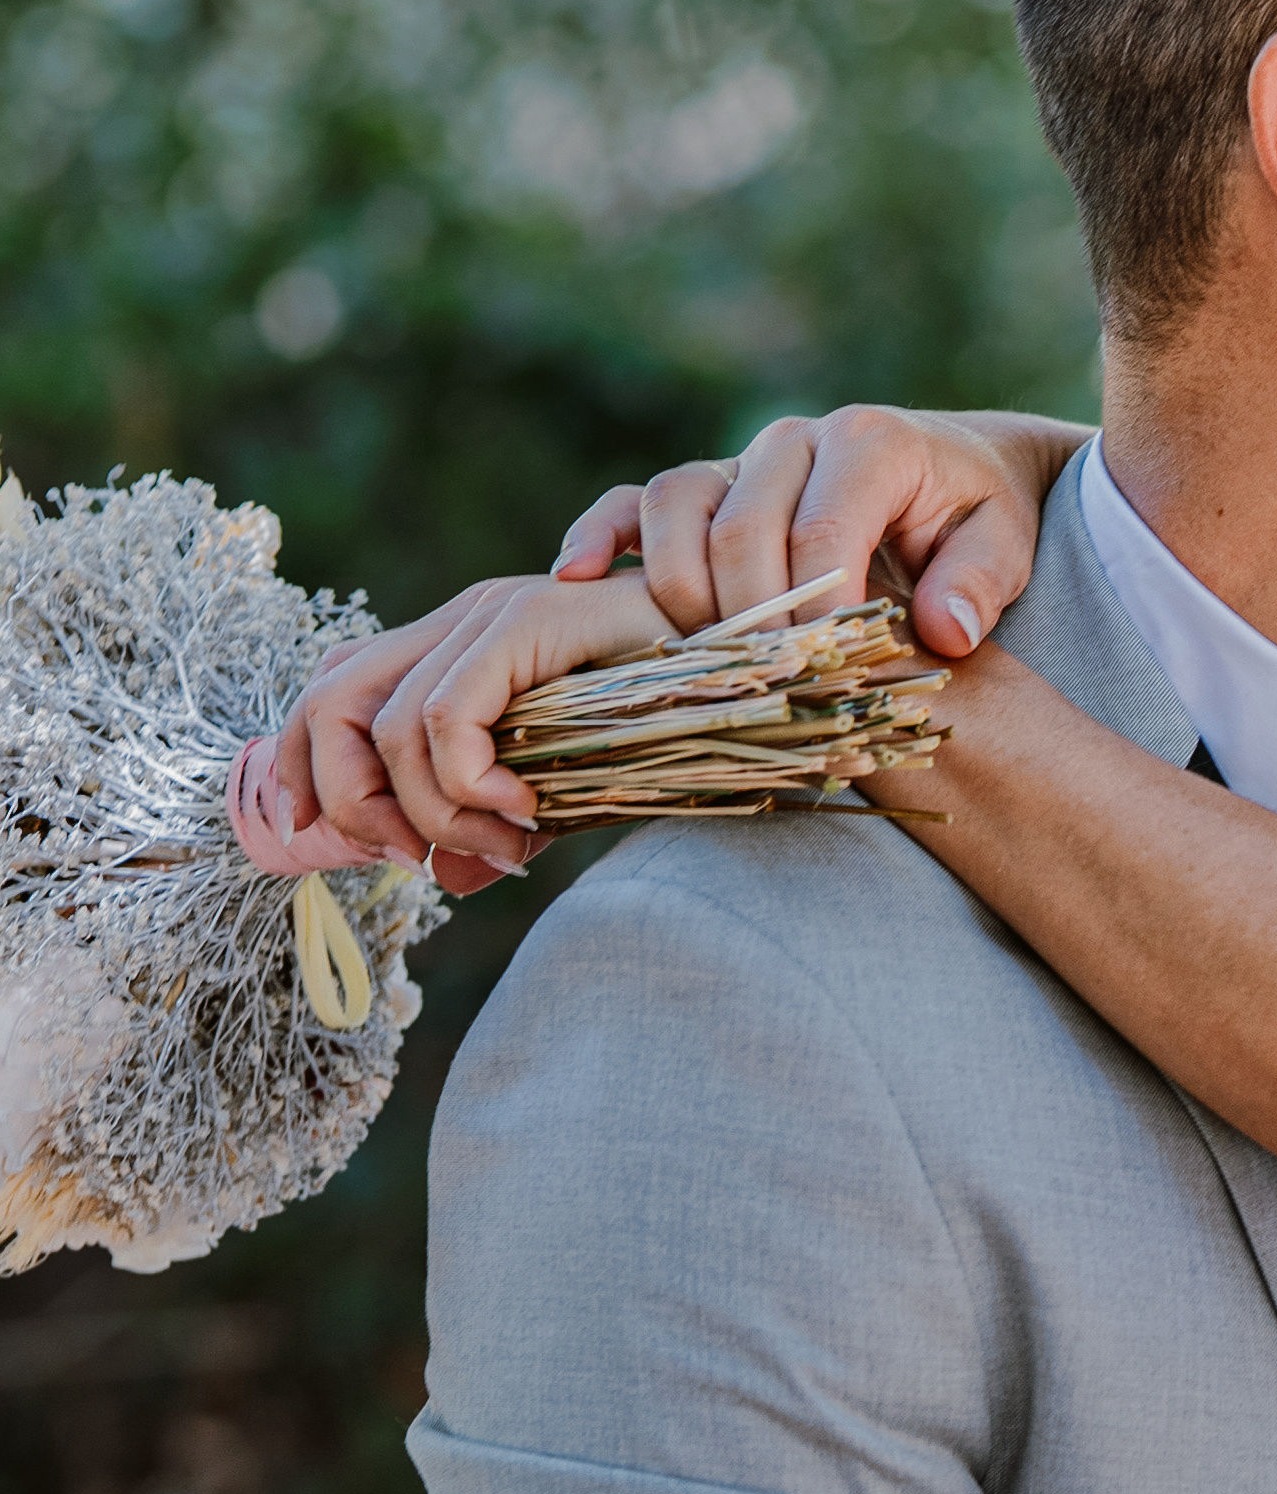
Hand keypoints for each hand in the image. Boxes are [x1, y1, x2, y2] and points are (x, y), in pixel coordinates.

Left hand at [270, 573, 675, 891]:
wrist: (755, 663)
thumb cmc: (677, 717)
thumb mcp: (572, 780)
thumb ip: (501, 821)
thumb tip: (446, 879)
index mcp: (458, 643)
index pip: (334, 690)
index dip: (304, 764)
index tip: (327, 838)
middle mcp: (461, 619)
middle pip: (329, 699)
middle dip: (345, 798)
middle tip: (413, 857)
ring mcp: (491, 614)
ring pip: (386, 726)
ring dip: (431, 812)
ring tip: (503, 846)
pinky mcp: (527, 622)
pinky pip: (447, 719)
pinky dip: (468, 784)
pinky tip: (525, 810)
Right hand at [553, 406, 1088, 660]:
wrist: (960, 466)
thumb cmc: (981, 512)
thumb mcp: (1006, 540)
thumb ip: (980, 581)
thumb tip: (942, 633)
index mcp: (868, 444)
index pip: (817, 535)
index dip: (812, 615)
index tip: (821, 679)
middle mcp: (793, 440)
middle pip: (739, 530)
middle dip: (748, 618)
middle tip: (764, 687)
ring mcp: (741, 460)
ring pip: (676, 508)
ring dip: (681, 590)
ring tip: (702, 659)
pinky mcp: (709, 487)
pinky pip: (637, 501)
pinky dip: (601, 534)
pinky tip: (574, 579)